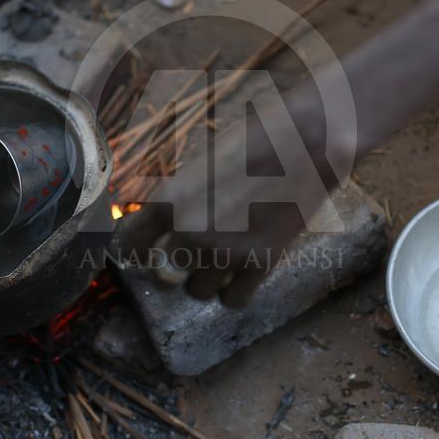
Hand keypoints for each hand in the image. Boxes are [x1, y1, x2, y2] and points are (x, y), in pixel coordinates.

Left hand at [116, 115, 335, 307]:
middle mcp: (190, 230)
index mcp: (169, 199)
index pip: (131, 245)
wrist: (306, 139)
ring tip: (223, 256)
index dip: (138, 251)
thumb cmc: (254, 141)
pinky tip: (242, 273)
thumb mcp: (202, 163)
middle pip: (164, 277)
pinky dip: (235, 291)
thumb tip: (162, 228)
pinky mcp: (261, 263)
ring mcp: (225, 251)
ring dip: (206, 279)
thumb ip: (178, 200)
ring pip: (198, 291)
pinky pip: (233, 300)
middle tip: (193, 254)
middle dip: (176, 268)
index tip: (147, 253)